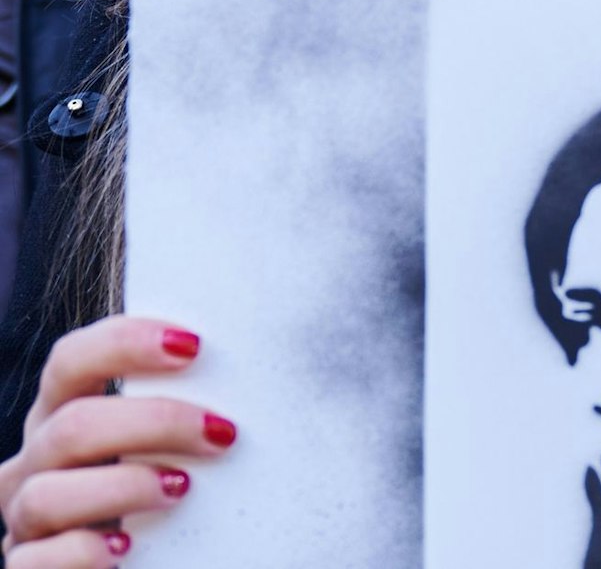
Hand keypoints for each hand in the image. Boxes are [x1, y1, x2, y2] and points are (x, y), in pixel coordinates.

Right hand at [0, 317, 236, 565]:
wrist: (159, 557)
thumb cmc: (174, 481)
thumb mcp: (172, 435)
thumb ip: (193, 400)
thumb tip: (282, 358)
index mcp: (66, 412)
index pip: (71, 360)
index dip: (123, 344)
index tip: (194, 346)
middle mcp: (39, 461)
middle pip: (71, 426)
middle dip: (152, 423)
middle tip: (222, 433)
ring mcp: (28, 520)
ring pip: (47, 495)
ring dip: (122, 488)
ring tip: (182, 488)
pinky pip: (34, 564)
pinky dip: (80, 553)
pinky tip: (125, 549)